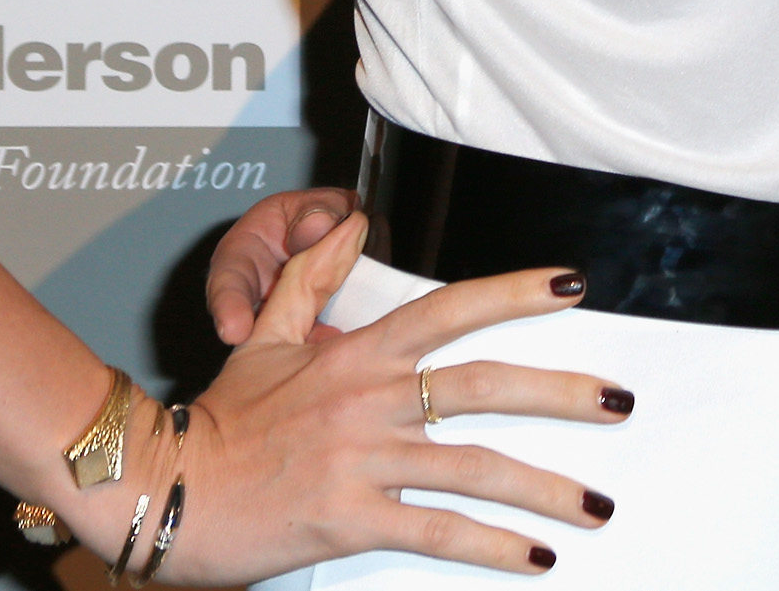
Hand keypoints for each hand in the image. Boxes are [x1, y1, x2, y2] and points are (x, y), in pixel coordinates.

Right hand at [150, 208, 632, 581]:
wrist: (157, 490)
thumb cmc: (216, 421)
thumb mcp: (262, 339)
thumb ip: (310, 280)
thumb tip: (348, 221)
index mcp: (357, 355)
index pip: (450, 308)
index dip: (515, 291)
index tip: (576, 282)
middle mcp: (369, 401)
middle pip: (486, 387)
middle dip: (563, 394)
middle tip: (621, 403)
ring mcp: (361, 461)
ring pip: (474, 469)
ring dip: (545, 489)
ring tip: (597, 505)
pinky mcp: (348, 520)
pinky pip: (436, 533)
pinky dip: (491, 548)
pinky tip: (536, 559)